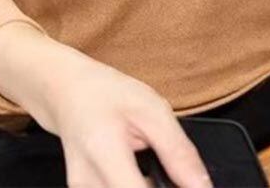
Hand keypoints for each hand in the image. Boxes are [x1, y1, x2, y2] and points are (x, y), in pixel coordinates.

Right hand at [0, 22, 211, 187]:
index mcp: (104, 153)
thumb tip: (203, 187)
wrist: (67, 91)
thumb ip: (178, 152)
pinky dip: (136, 187)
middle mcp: (87, 181)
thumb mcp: (152, 109)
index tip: (187, 184)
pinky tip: (140, 174)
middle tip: (174, 175)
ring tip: (153, 168)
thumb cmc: (108, 94)